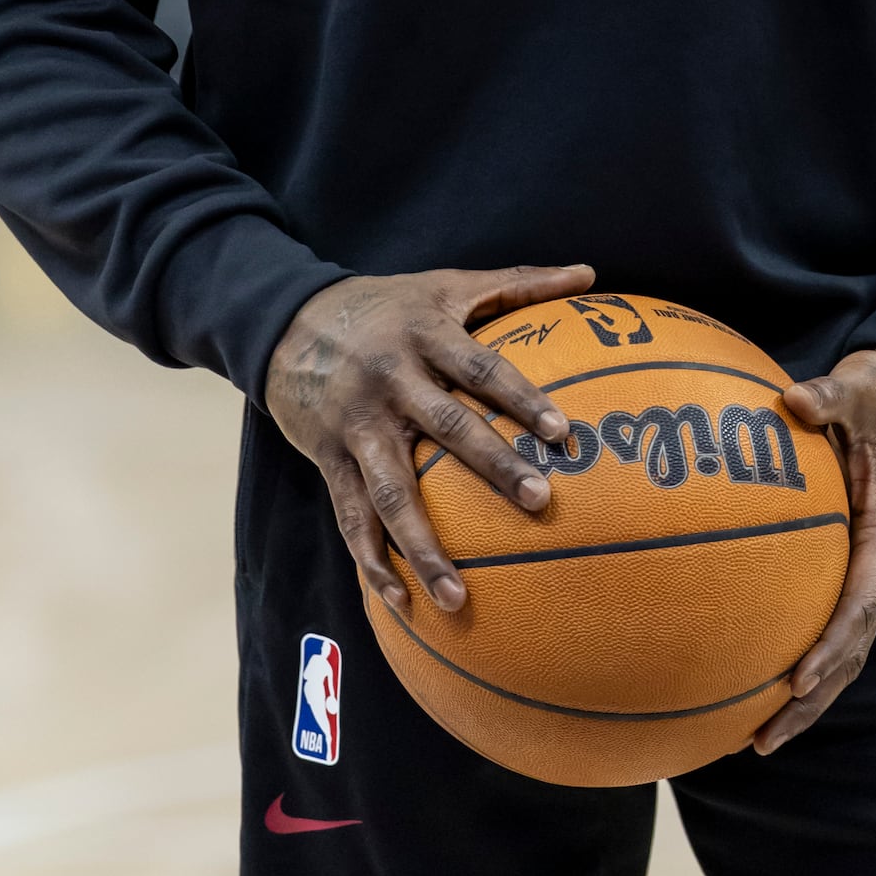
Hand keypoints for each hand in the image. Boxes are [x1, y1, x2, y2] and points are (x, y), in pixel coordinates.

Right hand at [265, 263, 595, 618]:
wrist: (286, 320)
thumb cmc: (386, 304)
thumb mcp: (446, 284)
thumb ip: (517, 284)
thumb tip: (590, 273)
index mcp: (426, 335)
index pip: (482, 369)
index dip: (523, 398)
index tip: (563, 433)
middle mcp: (392, 381)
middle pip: (448, 427)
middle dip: (493, 467)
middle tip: (540, 502)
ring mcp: (358, 425)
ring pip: (393, 492)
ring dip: (424, 548)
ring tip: (460, 598)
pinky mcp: (330, 459)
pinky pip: (352, 517)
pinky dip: (373, 561)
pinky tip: (402, 603)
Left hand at [753, 347, 875, 754]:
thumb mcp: (858, 387)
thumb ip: (828, 395)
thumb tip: (793, 399)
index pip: (861, 602)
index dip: (831, 646)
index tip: (795, 682)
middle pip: (851, 649)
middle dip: (811, 700)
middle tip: (764, 739)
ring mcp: (869, 574)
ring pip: (842, 652)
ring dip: (806, 700)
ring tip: (757, 740)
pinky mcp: (852, 570)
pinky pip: (828, 628)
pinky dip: (800, 665)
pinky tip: (755, 688)